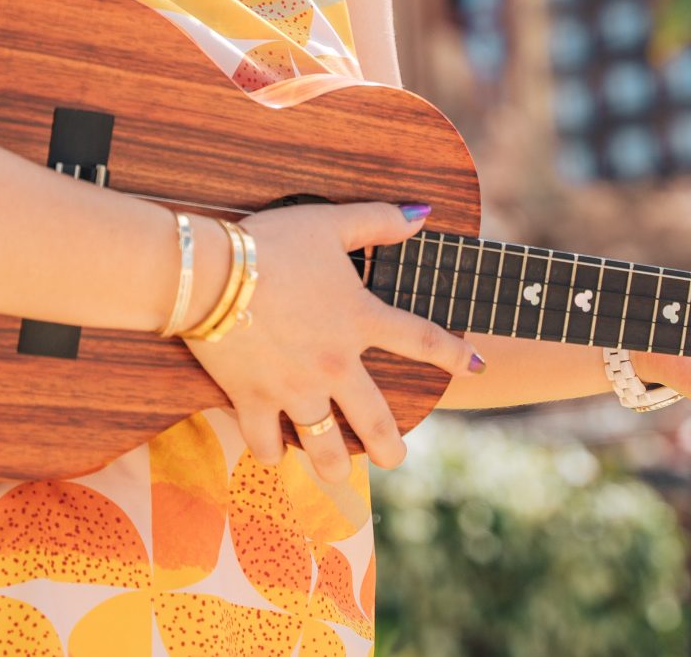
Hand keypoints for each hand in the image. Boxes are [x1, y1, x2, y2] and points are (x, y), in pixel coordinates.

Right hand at [179, 202, 481, 485]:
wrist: (211, 274)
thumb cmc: (270, 243)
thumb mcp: (329, 222)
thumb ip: (377, 220)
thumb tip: (421, 215)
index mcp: (359, 320)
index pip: (422, 340)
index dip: (456, 355)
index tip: (479, 368)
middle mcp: (335, 364)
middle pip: (376, 422)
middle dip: (391, 449)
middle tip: (397, 460)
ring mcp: (295, 389)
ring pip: (324, 447)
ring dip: (334, 467)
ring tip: (339, 475)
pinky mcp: (253, 400)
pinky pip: (267, 442)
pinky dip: (272, 451)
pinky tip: (276, 453)